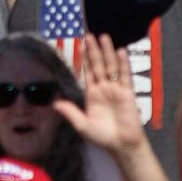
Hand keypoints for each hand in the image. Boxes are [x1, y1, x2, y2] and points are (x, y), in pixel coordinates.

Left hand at [52, 31, 145, 156]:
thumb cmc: (102, 136)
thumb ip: (70, 112)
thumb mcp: (82, 125)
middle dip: (93, 50)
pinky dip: (123, 64)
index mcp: (92, 94)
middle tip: (89, 34)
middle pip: (98, 65)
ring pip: (110, 67)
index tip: (81, 45)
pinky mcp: (127, 93)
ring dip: (107, 52)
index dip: (84, 59)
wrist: (122, 146)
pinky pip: (125, 76)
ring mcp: (116, 89)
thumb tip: (54, 103)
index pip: (87, 72)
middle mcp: (104, 88)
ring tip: (104, 37)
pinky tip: (121, 52)